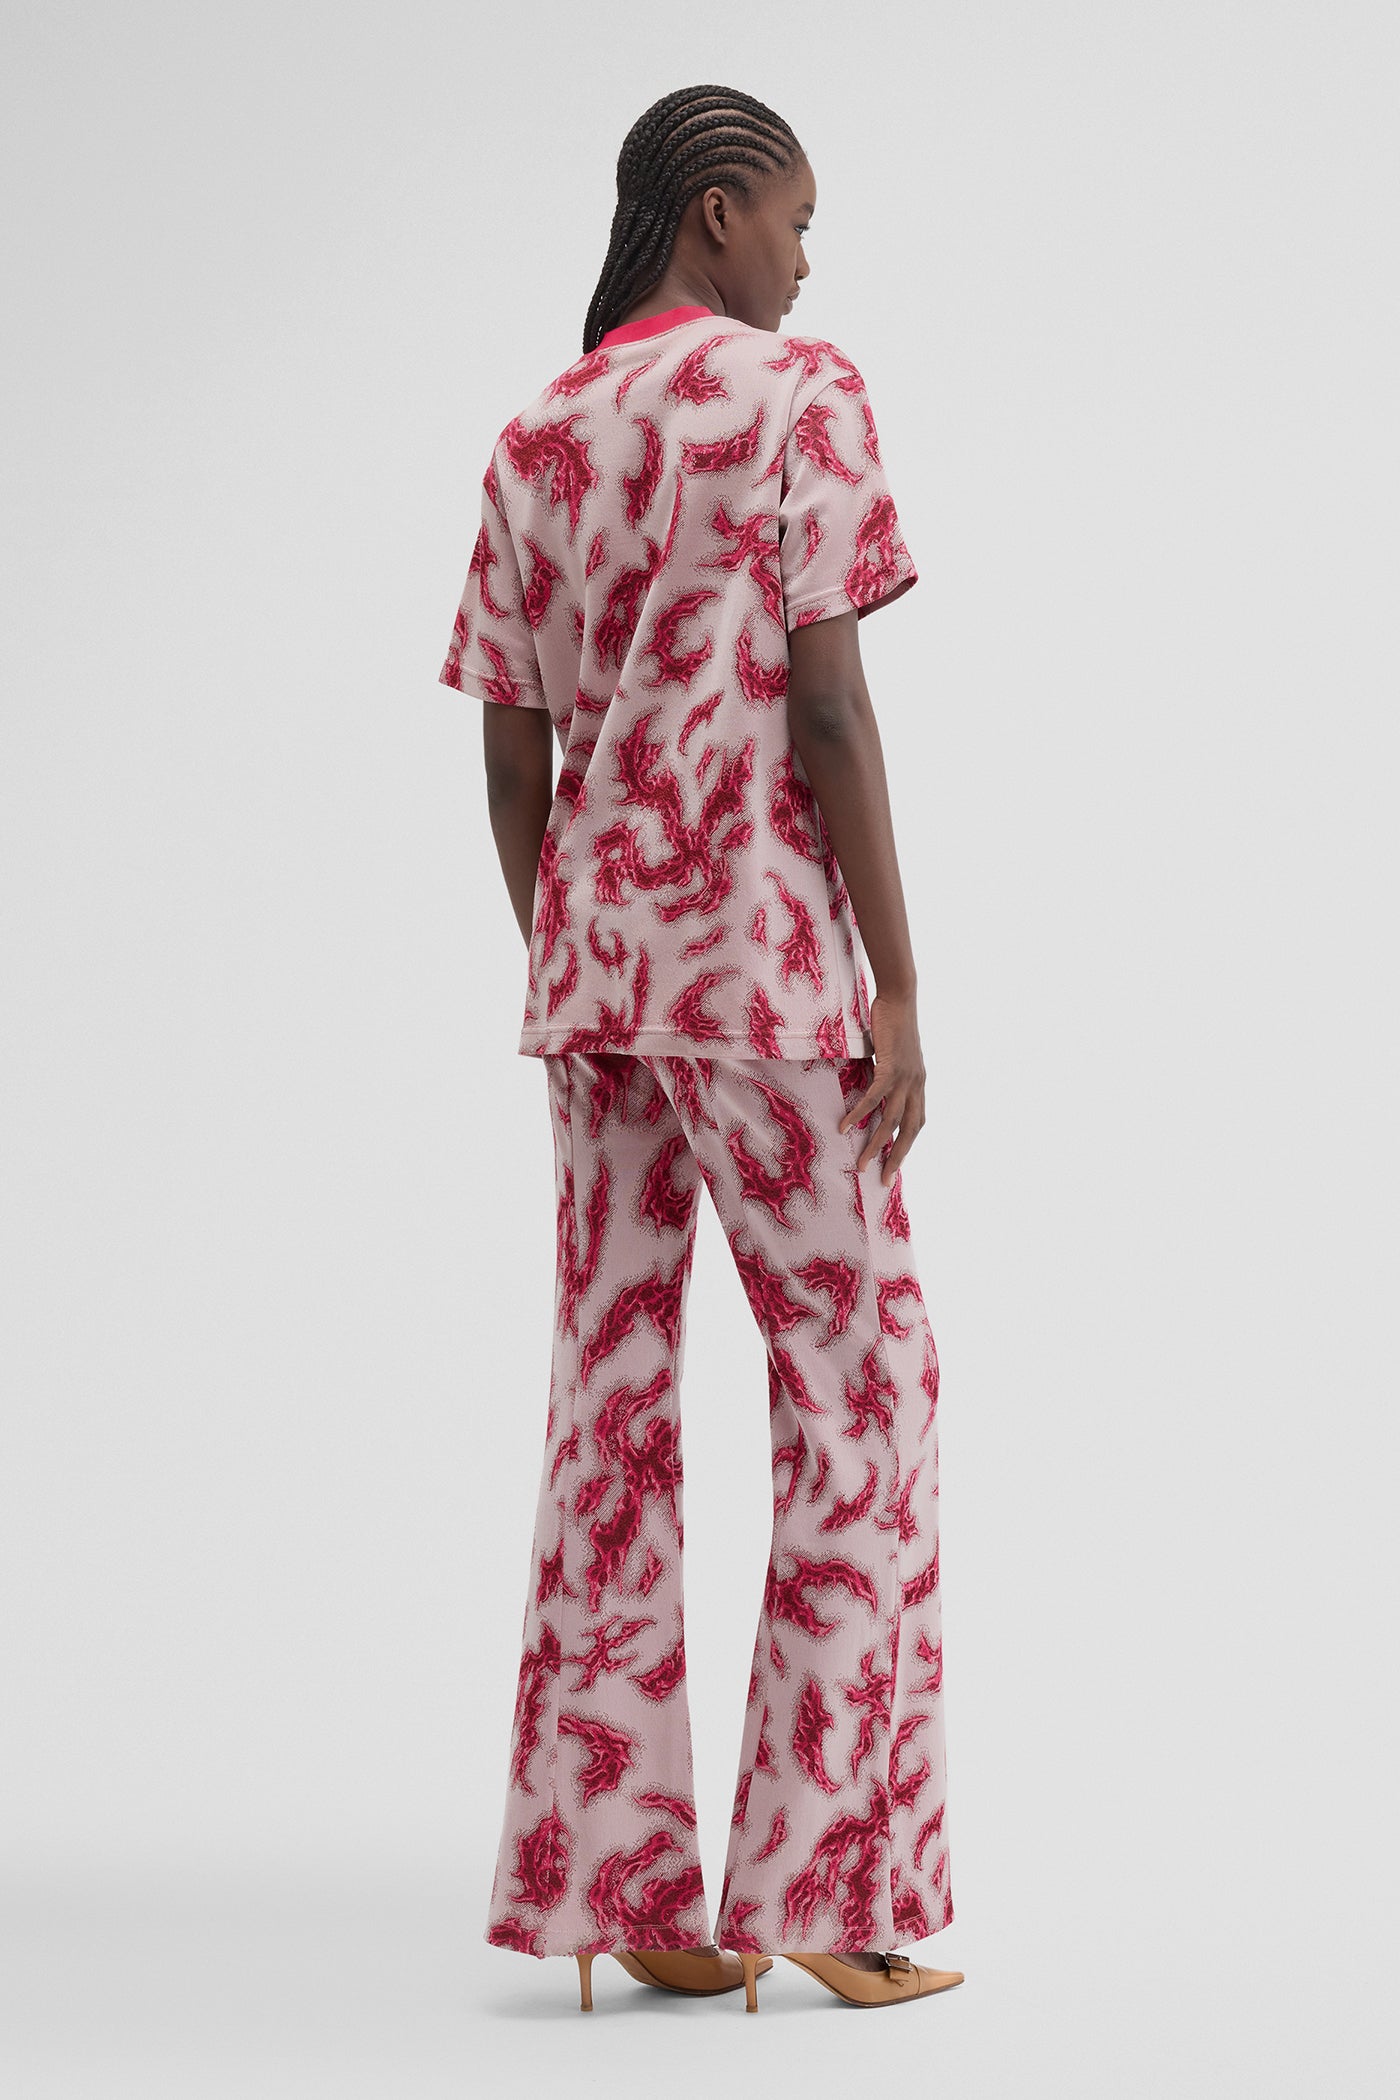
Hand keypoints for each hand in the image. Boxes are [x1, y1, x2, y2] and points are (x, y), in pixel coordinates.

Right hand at [838, 991, 926, 1185]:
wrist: (899, 998)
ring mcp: (906, 1078)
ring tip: (861, 1162)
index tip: (894, 1165)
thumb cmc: (893, 1024)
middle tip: (884, 1180)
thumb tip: (872, 1086)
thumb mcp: (894, 1055)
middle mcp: (917, 1085)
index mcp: (919, 1084)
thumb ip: (887, 1073)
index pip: (917, 1123)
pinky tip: (846, 1126)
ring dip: (876, 1144)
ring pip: (891, 1121)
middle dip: (897, 1157)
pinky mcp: (891, 1068)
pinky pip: (874, 1098)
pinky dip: (859, 1114)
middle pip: (909, 1131)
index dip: (907, 1146)